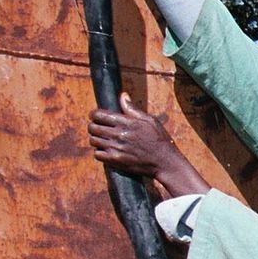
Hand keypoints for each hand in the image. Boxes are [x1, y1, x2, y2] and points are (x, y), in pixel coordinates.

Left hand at [87, 95, 210, 197]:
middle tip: (98, 128)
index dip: (94, 114)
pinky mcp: (115, 160)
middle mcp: (118, 134)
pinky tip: (106, 150)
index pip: (98, 115)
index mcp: (126, 122)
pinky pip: (97, 154)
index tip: (95, 116)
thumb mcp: (150, 120)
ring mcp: (116, 148)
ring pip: (93, 141)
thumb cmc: (160, 140)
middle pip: (92, 127)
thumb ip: (132, 109)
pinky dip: (99, 152)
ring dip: (95, 139)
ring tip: (102, 139)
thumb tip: (123, 96)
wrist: (165, 162)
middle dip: (93, 126)